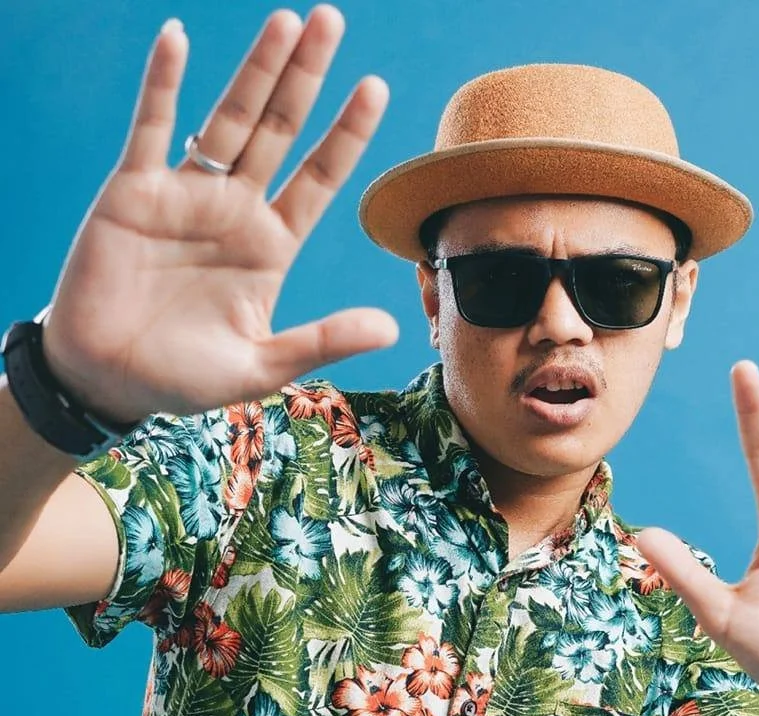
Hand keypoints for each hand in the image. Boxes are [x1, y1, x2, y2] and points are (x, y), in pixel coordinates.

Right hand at [42, 6, 396, 422]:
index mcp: (271, 247)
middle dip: (306, 79)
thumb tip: (392, 328)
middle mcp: (236, 211)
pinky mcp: (133, 193)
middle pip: (280, 132)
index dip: (346, 135)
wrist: (108, 379)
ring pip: (227, 120)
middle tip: (332, 22)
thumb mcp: (262, 364)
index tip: (376, 88)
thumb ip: (323, 340)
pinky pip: (151, 129)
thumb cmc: (185, 377)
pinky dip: (163, 86)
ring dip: (255, 71)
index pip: (319, 179)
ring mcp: (186, 197)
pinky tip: (178, 39)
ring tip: (286, 22)